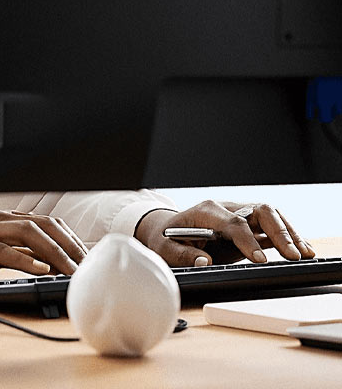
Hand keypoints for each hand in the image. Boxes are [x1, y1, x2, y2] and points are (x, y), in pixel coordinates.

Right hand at [0, 208, 87, 274]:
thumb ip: (6, 248)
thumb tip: (38, 263)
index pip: (44, 221)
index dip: (69, 238)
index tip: (84, 257)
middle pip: (43, 223)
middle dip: (70, 244)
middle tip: (86, 266)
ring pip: (29, 232)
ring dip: (55, 252)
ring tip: (71, 270)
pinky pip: (2, 249)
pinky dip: (25, 259)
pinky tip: (40, 270)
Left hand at [134, 201, 316, 266]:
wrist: (167, 230)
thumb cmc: (166, 239)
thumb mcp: (165, 249)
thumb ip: (183, 254)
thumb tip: (204, 261)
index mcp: (205, 211)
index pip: (233, 222)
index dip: (248, 241)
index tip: (260, 260)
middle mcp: (226, 209)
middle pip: (259, 212)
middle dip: (279, 233)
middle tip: (293, 256)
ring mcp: (240, 214)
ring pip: (271, 216)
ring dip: (290, 234)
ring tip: (306, 254)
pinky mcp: (248, 225)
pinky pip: (272, 227)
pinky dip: (289, 238)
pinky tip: (303, 250)